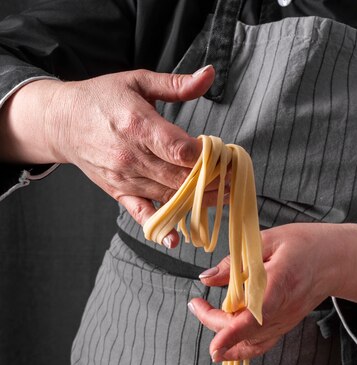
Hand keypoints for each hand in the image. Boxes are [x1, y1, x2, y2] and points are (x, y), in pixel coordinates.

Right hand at [0, 66, 215, 246]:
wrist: (63, 122)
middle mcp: (131, 155)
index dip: (206, 156)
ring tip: (222, 197)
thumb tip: (210, 74)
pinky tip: (176, 239)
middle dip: (210, 179)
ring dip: (197, 199)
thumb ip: (176, 85)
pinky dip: (159, 227)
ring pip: (168, 194)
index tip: (225, 155)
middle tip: (233, 179)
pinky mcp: (119, 192)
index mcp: (138, 124)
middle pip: (179, 175)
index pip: (180, 149)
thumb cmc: (102, 99)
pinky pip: (141, 213)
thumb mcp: (138, 82)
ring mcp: (125, 178)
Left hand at [188, 223, 356, 360]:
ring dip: (223, 337)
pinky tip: (224, 342)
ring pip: (250, 343)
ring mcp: (285, 322)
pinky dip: (240, 349)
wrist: (334, 259)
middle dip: (213, 322)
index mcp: (280, 283)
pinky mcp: (284, 326)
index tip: (214, 348)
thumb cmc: (303, 245)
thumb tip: (206, 278)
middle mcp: (283, 310)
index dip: (232, 335)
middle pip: (245, 332)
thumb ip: (236, 262)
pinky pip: (260, 345)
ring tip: (204, 314)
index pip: (254, 317)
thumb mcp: (267, 240)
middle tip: (196, 304)